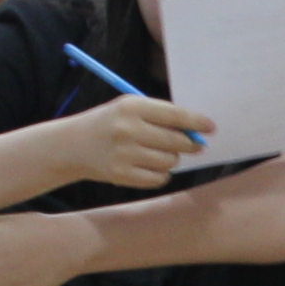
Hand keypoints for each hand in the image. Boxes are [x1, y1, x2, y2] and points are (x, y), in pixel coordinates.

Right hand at [53, 93, 214, 192]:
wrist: (72, 145)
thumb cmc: (111, 123)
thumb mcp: (130, 108)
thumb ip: (162, 116)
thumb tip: (197, 132)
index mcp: (132, 107)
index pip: (175, 115)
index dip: (197, 122)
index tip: (211, 127)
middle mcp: (128, 130)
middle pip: (177, 141)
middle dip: (190, 144)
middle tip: (194, 145)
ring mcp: (124, 154)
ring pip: (170, 161)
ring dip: (171, 159)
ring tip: (157, 152)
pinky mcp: (122, 175)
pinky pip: (159, 178)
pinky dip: (160, 174)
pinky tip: (148, 165)